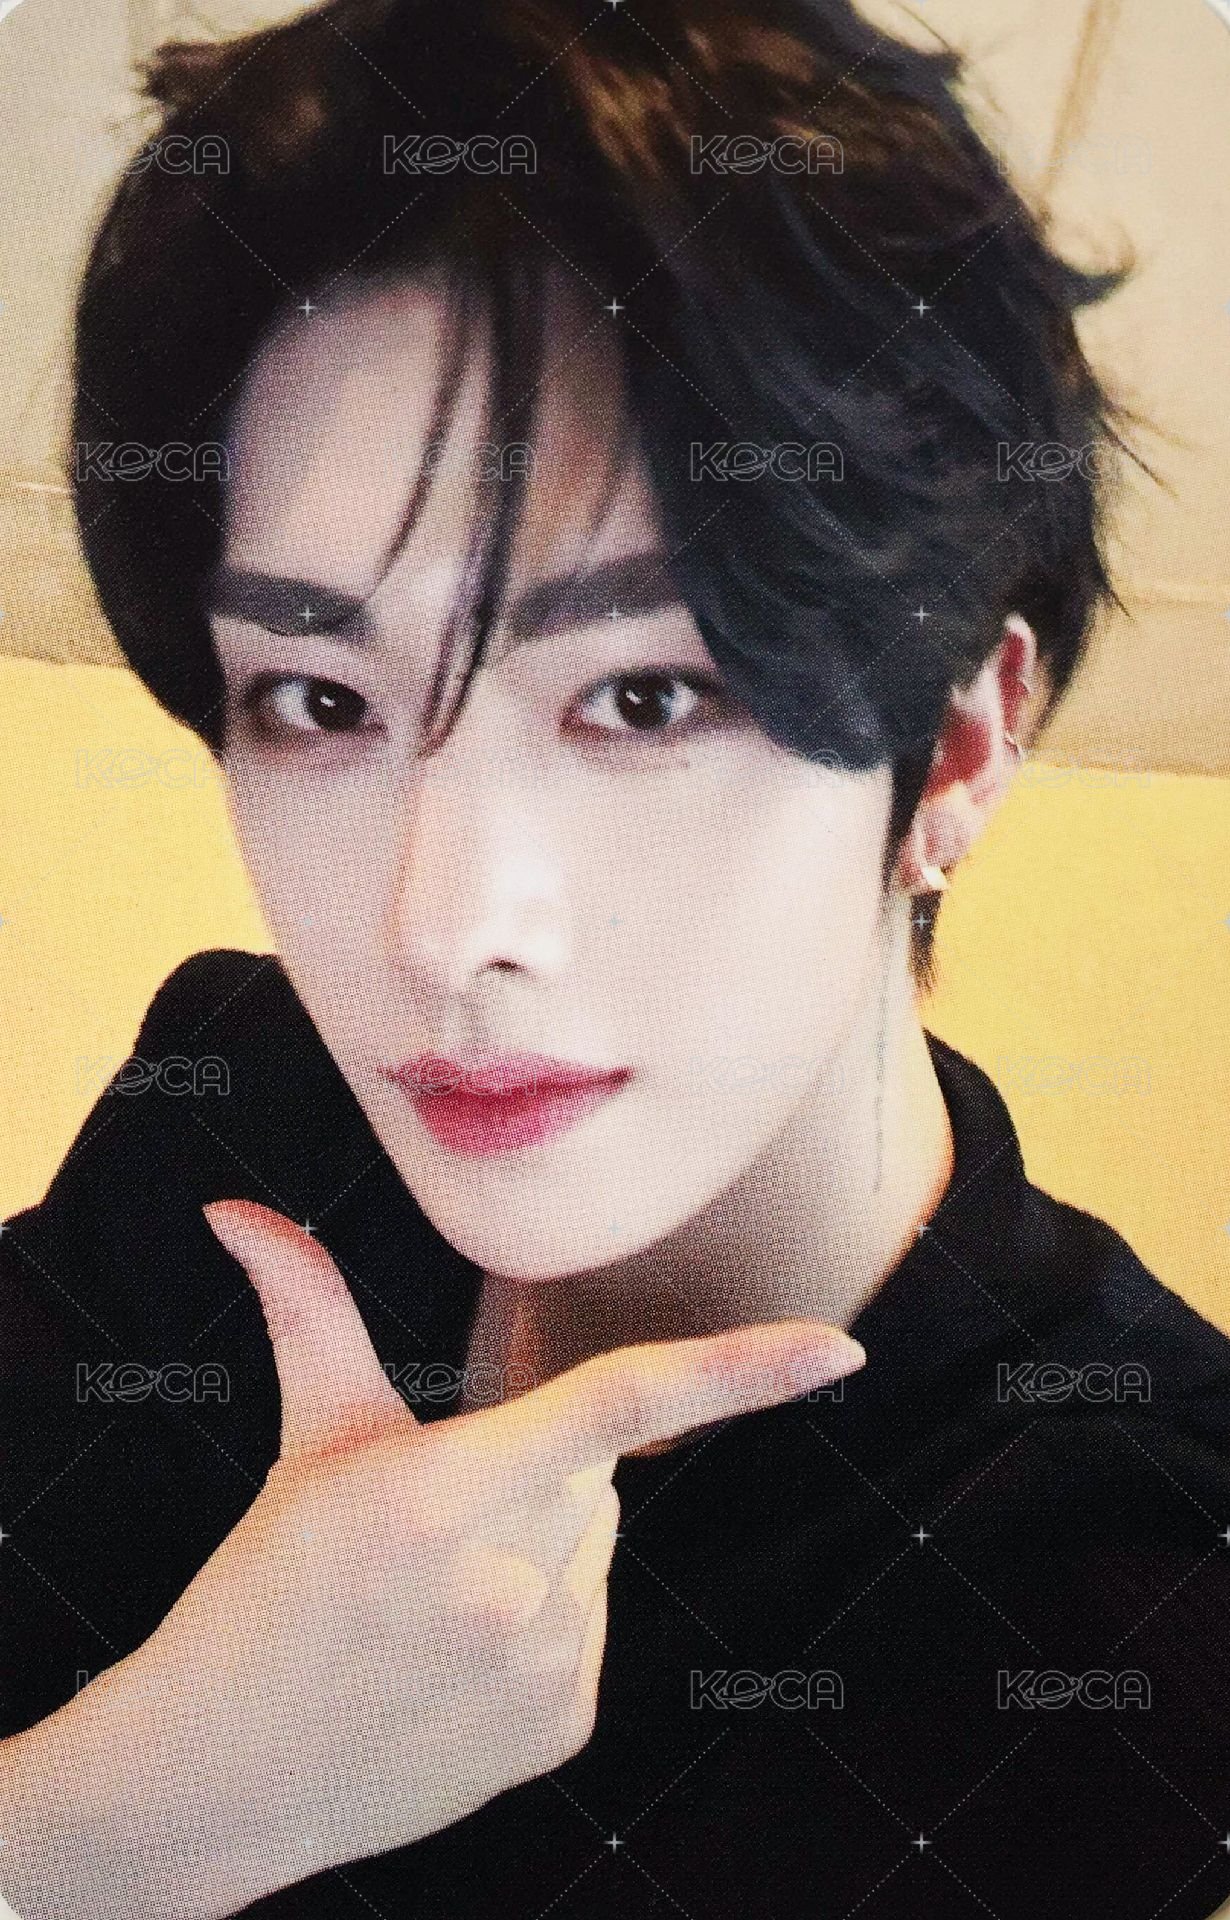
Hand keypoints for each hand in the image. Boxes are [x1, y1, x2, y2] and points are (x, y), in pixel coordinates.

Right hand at [0, 1201, 865, 1918]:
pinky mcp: (559, 1727)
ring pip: (595, 1545)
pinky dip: (543, 1622)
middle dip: (536, 1470)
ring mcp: (542, 1667)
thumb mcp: (306, 1440)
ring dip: (541, 1546)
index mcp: (442, 1493)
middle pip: (591, 1471)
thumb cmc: (264, 1587)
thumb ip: (305, 1307)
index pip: (620, 1404)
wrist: (222, 1774)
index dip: (742, 1370)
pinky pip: (589, 1626)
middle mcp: (508, 1585)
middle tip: (433, 1521)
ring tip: (435, 1598)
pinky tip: (456, 1656)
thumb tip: (236, 1211)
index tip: (840, 1349)